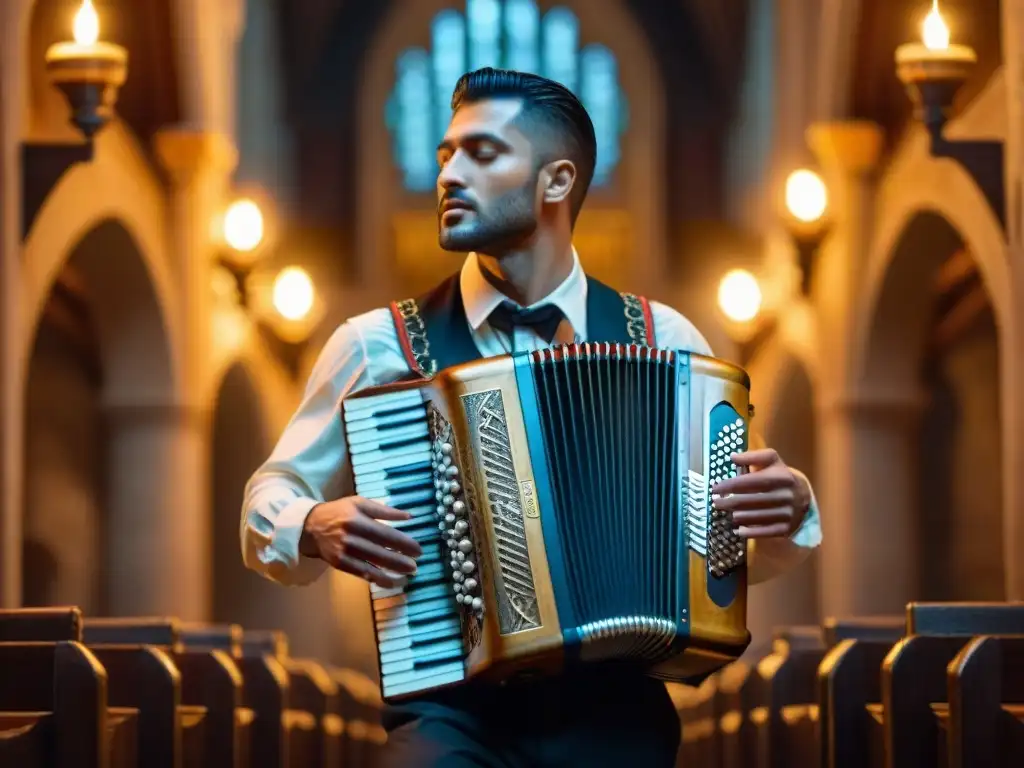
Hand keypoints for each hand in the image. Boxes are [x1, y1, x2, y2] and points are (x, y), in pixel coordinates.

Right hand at [299, 496, 422, 587]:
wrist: (310, 526)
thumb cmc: (339, 512)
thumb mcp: (359, 503)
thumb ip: (384, 510)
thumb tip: (409, 516)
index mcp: (357, 519)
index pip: (386, 534)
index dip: (403, 543)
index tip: (417, 550)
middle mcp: (351, 537)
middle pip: (381, 551)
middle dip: (400, 560)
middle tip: (416, 565)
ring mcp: (344, 552)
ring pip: (372, 564)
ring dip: (392, 570)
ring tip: (408, 573)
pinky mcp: (339, 563)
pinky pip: (361, 573)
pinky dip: (377, 579)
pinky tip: (390, 582)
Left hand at [711, 448, 810, 538]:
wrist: (804, 496)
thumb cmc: (781, 476)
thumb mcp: (772, 461)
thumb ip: (754, 456)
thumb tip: (733, 457)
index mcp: (781, 477)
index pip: (750, 482)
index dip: (730, 485)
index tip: (715, 488)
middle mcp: (785, 495)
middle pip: (750, 501)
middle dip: (729, 502)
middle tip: (715, 502)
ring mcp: (787, 513)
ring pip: (755, 517)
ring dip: (737, 516)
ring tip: (727, 513)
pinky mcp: (787, 528)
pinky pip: (765, 532)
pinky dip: (750, 532)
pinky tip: (738, 530)